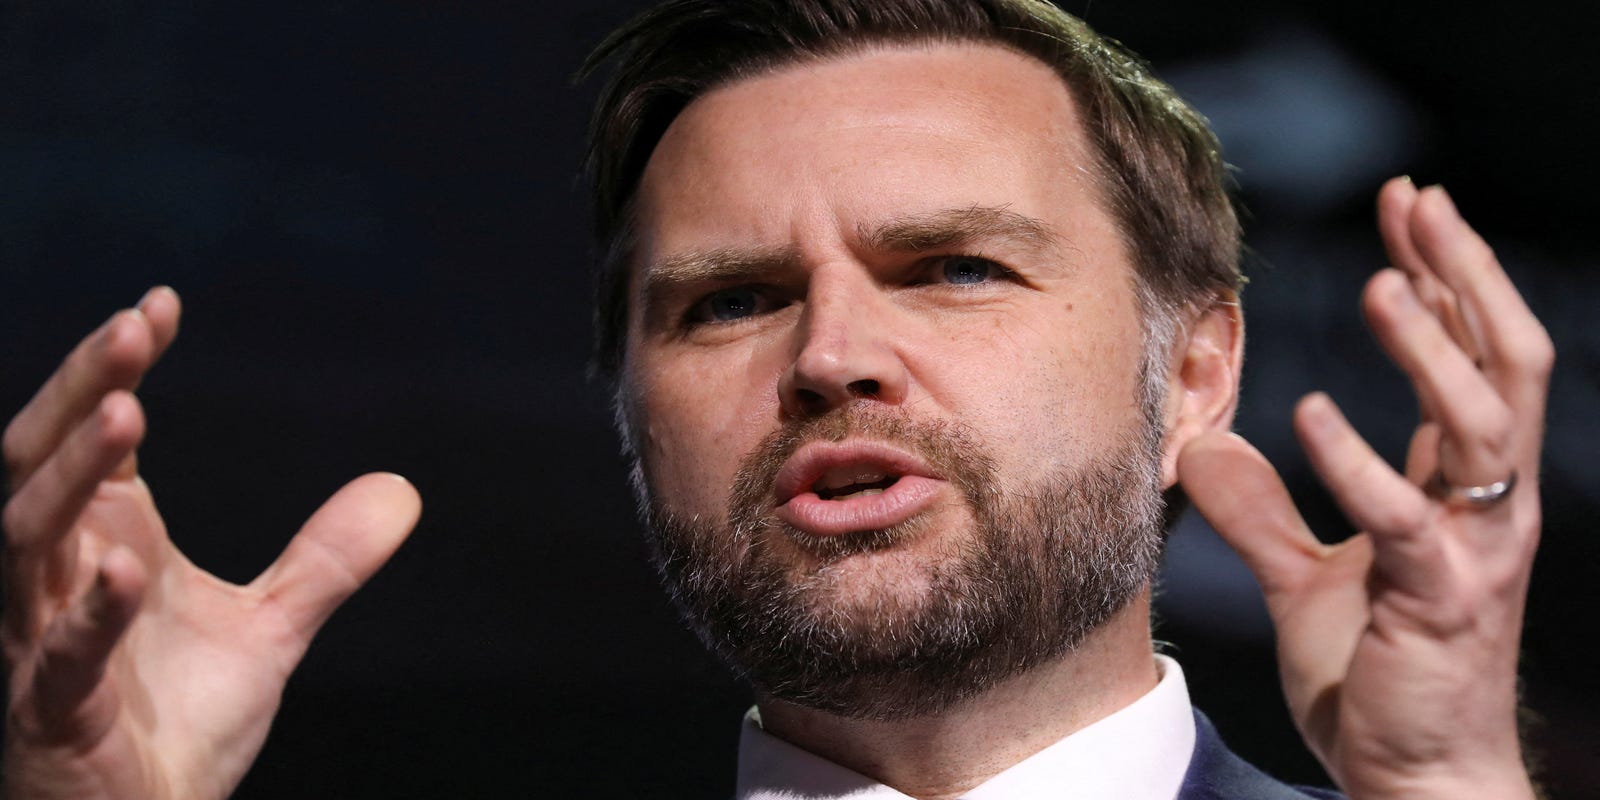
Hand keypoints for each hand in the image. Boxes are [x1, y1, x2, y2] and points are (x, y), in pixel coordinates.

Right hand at [2, 288, 421, 799]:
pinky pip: (61, 656)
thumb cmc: (174, 723)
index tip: (159, 304)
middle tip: (131, 328)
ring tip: (124, 415)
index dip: (114, 370)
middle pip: (41, 464)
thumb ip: (324, 558)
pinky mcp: (53, 710)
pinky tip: (122, 572)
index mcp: (104, 543)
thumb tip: (403, 490)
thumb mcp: (269, 627)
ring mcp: (40, 642)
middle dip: (80, 392)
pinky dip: (89, 613)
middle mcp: (56, 578)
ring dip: (72, 478)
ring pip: (26, 541)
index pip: (96, 439)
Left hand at [1177, 180, 1549, 798]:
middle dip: (1465, 276)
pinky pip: (1407, 520)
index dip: (1444, 278)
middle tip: (1420, 202)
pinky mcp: (1440, 600)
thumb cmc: (1377, 673)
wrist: (1410, 772)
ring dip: (1433, 349)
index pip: (1469, 356)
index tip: (1408, 206)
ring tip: (1386, 282)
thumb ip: (1260, 511)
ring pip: (1483, 423)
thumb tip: (1203, 445)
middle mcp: (1486, 506)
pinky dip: (1361, 464)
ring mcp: (1474, 550)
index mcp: (1460, 489)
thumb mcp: (1305, 577)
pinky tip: (1310, 416)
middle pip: (1503, 361)